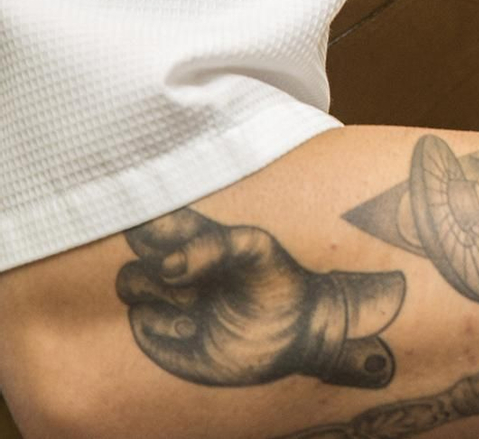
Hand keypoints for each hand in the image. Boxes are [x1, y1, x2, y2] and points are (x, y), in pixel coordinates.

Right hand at [116, 207, 404, 387]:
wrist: (291, 330)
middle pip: (131, 239)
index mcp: (193, 233)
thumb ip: (214, 247)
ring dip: (162, 293)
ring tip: (196, 303)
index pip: (153, 208)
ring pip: (130, 282)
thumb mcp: (256, 251)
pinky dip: (165, 326)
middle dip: (150, 250)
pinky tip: (194, 330)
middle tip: (182, 268)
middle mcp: (171, 261)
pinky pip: (140, 322)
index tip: (142, 211)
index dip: (139, 204)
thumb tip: (168, 267)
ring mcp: (161, 296)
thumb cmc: (274, 280)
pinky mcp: (158, 333)